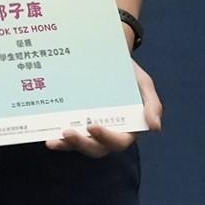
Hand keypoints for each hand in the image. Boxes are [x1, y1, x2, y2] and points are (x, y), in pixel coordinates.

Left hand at [48, 63, 162, 154]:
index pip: (118, 141)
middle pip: (97, 148)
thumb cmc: (128, 73)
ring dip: (68, 145)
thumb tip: (155, 128)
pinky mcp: (76, 123)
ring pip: (81, 145)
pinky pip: (68, 136)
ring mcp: (90, 129)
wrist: (106, 57)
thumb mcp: (143, 84)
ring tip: (54, 140)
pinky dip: (60, 140)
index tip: (93, 126)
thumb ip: (152, 105)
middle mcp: (108, 133)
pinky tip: (48, 137)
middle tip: (68, 132)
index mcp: (127, 128)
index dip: (106, 137)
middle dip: (83, 144)